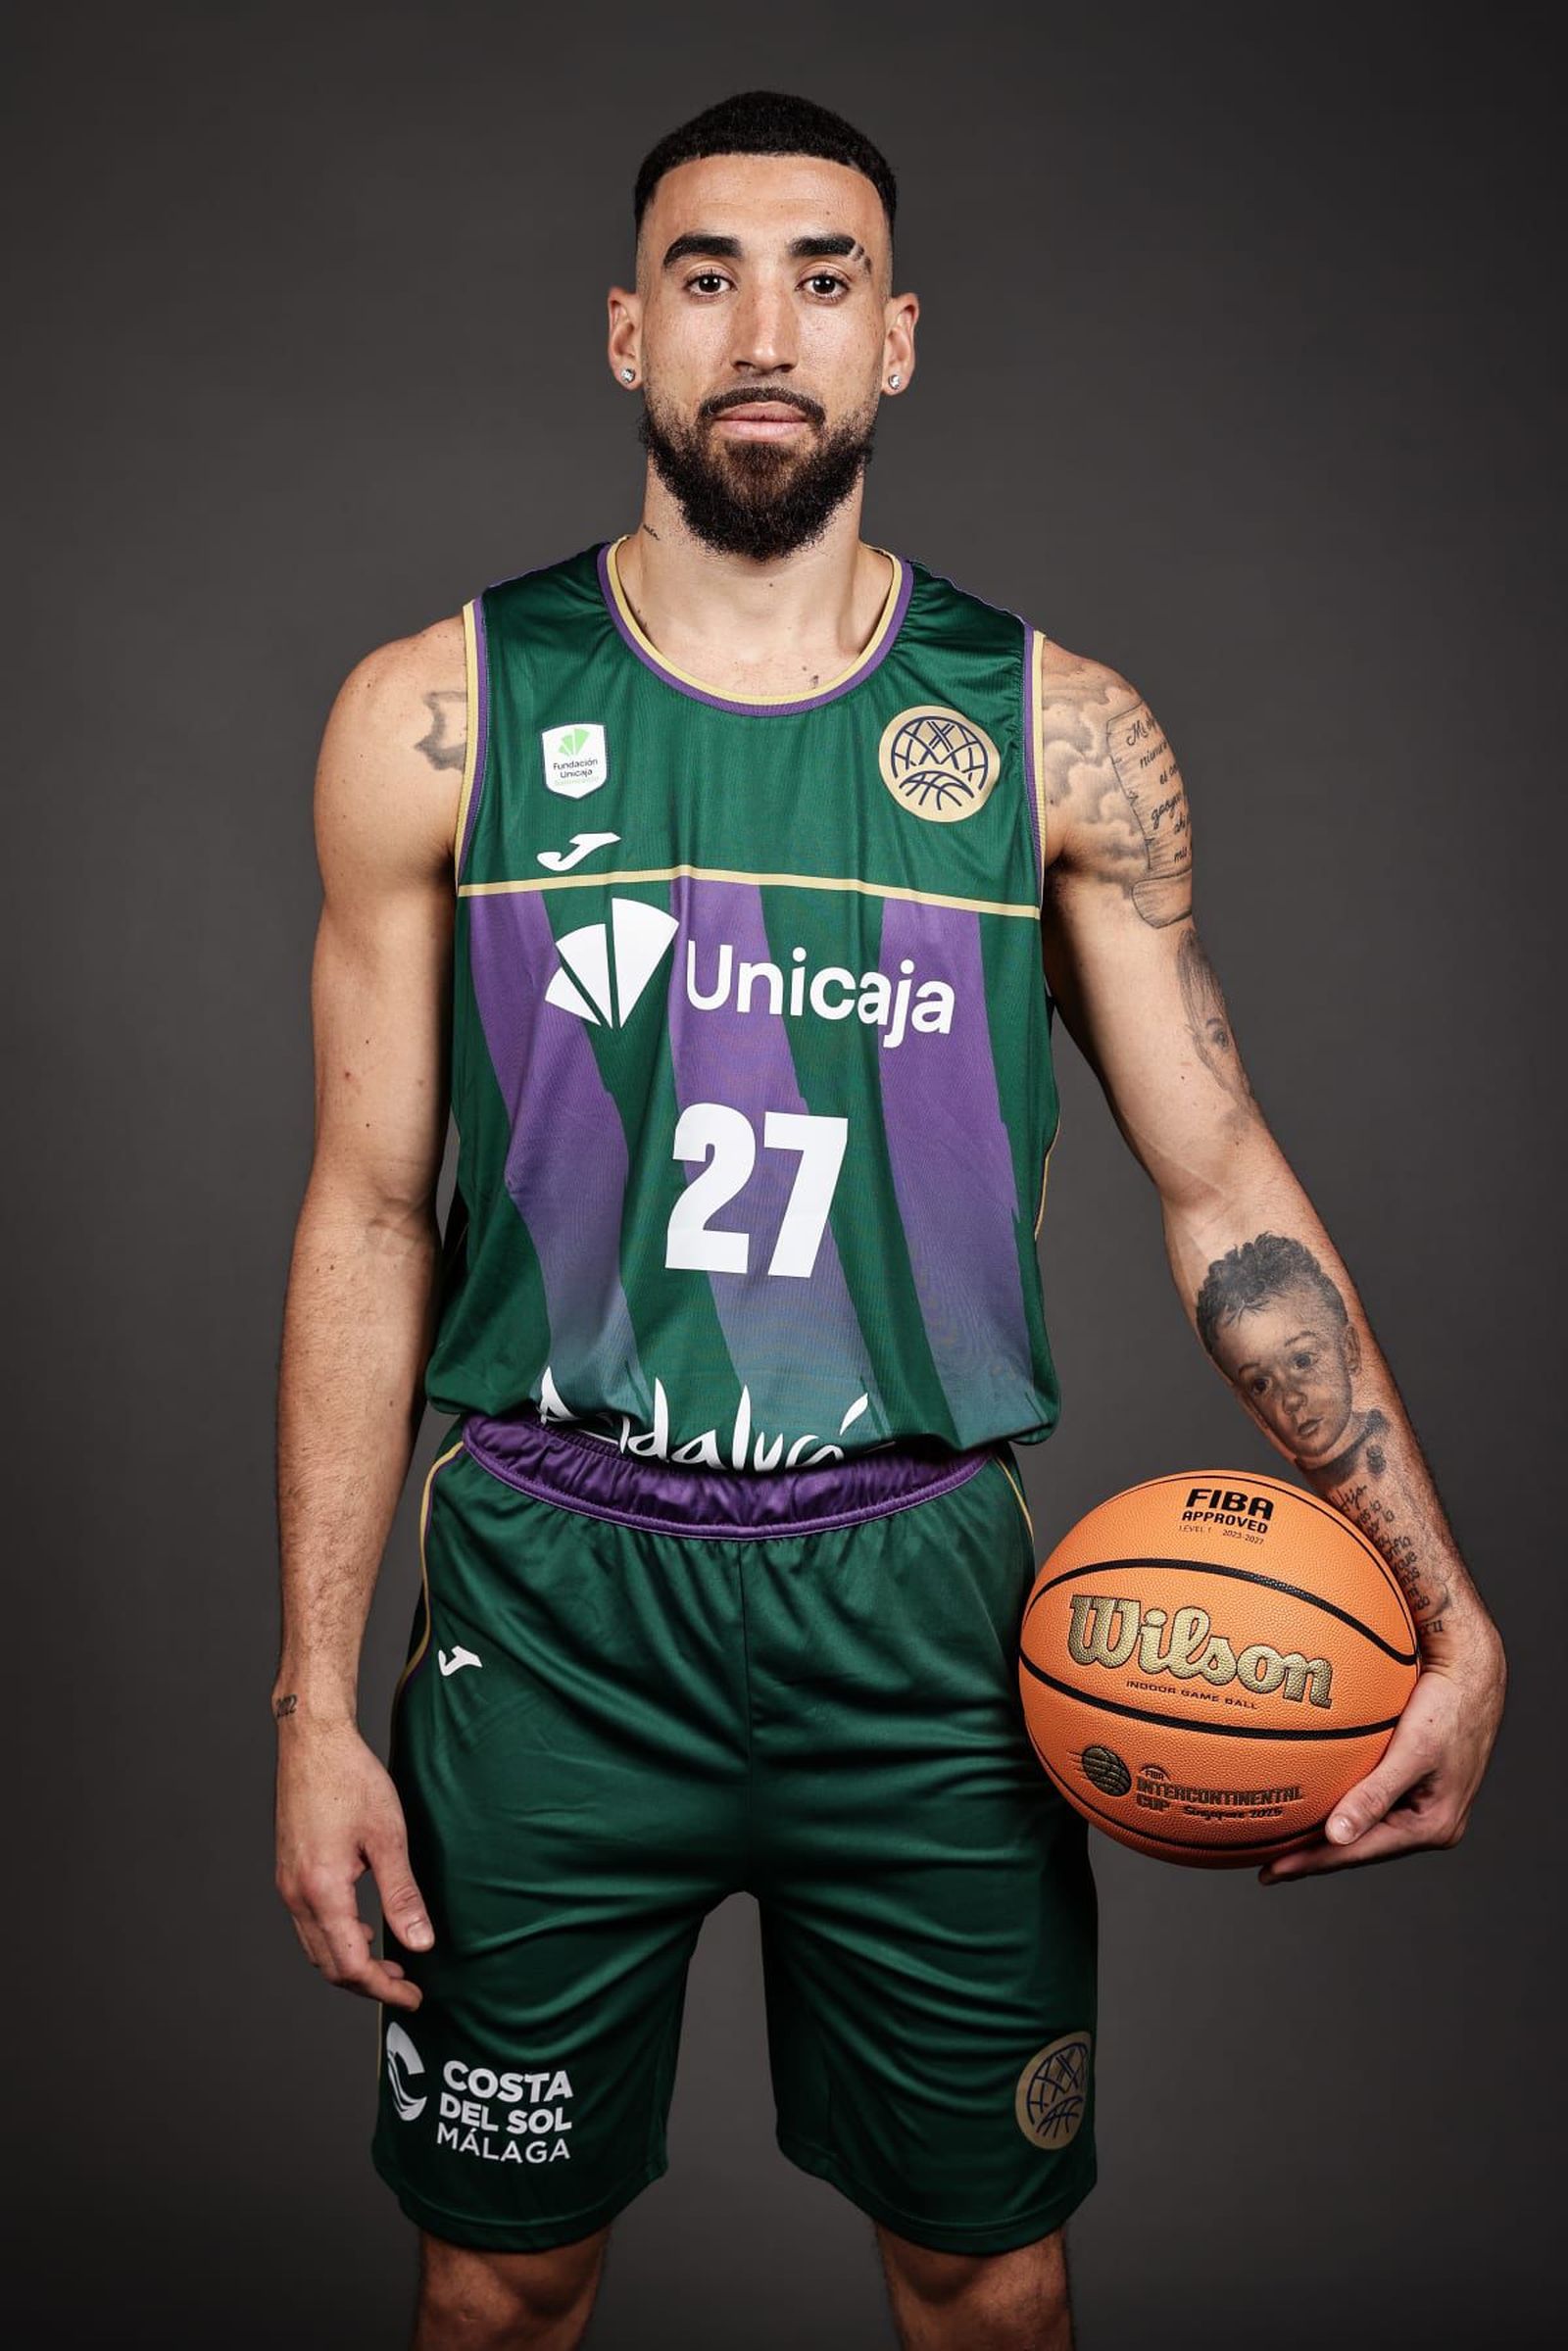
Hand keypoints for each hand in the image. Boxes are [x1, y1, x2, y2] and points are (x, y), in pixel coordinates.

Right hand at [274, 1714, 432, 2006]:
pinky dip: (336, 1940)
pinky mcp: (288, 1873)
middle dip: (368, 1984)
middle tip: (407, 1987)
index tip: (413, 1997)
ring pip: (316, 1948)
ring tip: (390, 1965)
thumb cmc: (350, 1779)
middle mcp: (297, 1895)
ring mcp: (288, 1885)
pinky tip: (364, 1931)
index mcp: (322, 1890)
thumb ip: (402, 1895)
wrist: (312, 1742)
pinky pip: (309, 1925)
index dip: (384, 1989)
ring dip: (351, 1964)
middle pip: (329, 1965)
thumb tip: (420, 1944)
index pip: (351, 1964)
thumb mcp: (388, 1837)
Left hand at [1258, 1620, 1505, 1883]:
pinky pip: (1368, 1798)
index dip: (1313, 1862)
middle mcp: (1429, 1823)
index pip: (1361, 1852)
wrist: (1473, 1674)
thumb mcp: (1412, 1752)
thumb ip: (1375, 1794)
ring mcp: (1421, 1804)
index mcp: (1432, 1827)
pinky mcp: (1413, 1783)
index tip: (1270, 1872)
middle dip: (1314, 1855)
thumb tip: (1336, 1836)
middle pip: (1361, 1845)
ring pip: (1363, 1825)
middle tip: (1264, 1865)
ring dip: (1325, 1832)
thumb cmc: (1448, 1707)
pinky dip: (1338, 1802)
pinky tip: (1311, 1801)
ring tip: (1281, 1842)